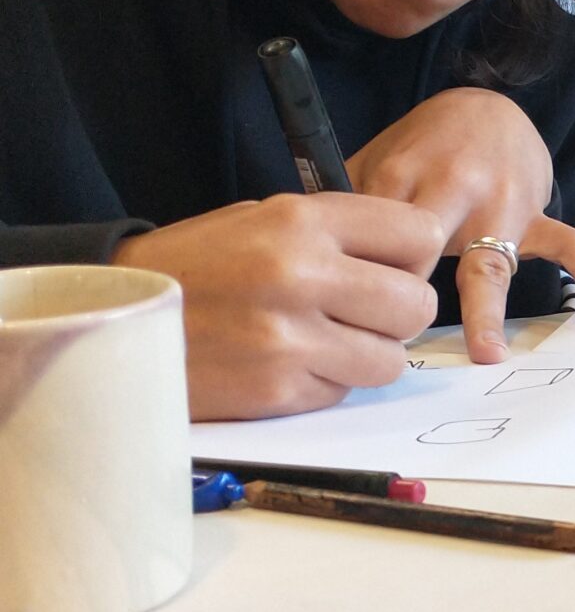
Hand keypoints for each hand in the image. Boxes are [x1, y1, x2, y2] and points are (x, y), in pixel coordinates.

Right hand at [117, 195, 442, 419]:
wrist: (119, 316)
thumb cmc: (199, 265)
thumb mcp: (262, 220)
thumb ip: (337, 235)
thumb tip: (407, 264)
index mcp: (301, 221)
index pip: (418, 235)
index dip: (413, 258)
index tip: (392, 268)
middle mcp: (300, 274)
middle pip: (416, 304)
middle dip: (400, 314)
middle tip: (367, 314)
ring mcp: (290, 337)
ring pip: (390, 359)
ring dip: (369, 355)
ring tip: (327, 340)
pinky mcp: (278, 389)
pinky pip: (344, 391)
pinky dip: (328, 382)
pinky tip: (290, 362)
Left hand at [347, 89, 574, 361]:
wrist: (487, 107)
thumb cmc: (423, 146)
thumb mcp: (375, 159)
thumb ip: (341, 202)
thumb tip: (298, 253)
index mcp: (404, 176)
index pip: (375, 237)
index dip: (358, 278)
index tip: (342, 319)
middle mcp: (453, 189)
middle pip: (427, 250)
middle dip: (409, 295)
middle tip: (395, 343)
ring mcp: (500, 205)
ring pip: (493, 259)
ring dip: (487, 309)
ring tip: (486, 352)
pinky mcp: (535, 214)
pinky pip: (568, 243)